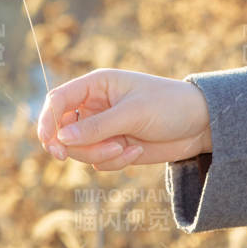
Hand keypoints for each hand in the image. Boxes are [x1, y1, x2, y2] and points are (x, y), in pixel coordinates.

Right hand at [36, 68, 211, 170]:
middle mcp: (95, 105)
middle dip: (76, 146)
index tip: (51, 143)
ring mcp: (103, 128)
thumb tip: (61, 138)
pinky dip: (114, 162)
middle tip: (88, 154)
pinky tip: (137, 152)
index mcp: (97, 85)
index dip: (47, 120)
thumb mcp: (134, 113)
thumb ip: (98, 127)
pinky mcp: (113, 147)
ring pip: (79, 150)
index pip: (58, 100)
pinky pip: (97, 162)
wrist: (200, 125)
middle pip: (63, 130)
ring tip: (126, 148)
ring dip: (100, 155)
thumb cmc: (169, 106)